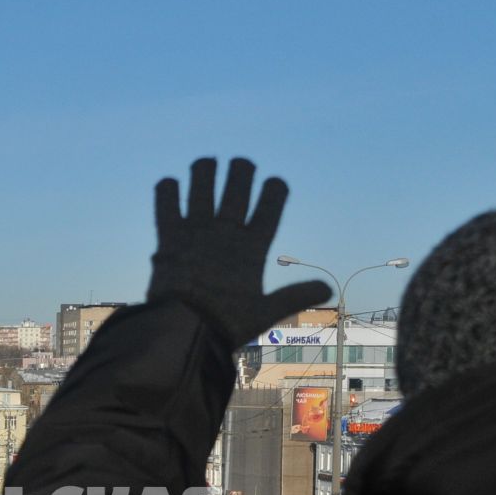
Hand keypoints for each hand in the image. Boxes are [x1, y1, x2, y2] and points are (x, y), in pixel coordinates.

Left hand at [145, 157, 330, 348]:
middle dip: (241, 171)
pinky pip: (166, 203)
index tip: (275, 182)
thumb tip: (329, 290)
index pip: (271, 207)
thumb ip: (295, 296)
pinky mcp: (168, 237)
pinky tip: (169, 184)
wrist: (182, 331)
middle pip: (236, 188)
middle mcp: (224, 232)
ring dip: (205, 170)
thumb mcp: (266, 312)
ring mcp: (195, 231)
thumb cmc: (225, 324)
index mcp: (252, 247)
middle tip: (242, 164)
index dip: (275, 189)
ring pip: (202, 186)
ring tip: (206, 163)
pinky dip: (167, 191)